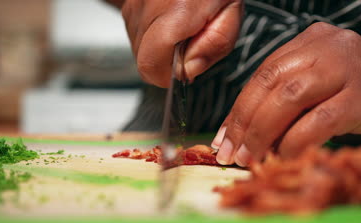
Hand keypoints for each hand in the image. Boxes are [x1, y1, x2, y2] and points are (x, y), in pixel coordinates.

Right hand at [107, 0, 242, 87]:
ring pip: (138, 49)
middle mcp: (147, 7)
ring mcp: (134, 4)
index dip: (167, 77)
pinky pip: (136, 34)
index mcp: (176, 12)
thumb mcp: (230, 15)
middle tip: (189, 46)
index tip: (185, 70)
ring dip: (160, 50)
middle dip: (167, 64)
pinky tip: (171, 23)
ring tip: (182, 30)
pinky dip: (153, 37)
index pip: (150, 64)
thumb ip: (212, 47)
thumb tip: (187, 72)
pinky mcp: (129, 3)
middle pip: (143, 61)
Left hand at [211, 22, 360, 165]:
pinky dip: (295, 142)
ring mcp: (350, 68)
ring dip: (263, 133)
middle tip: (231, 153)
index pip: (263, 73)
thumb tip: (241, 135)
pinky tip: (284, 157)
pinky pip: (319, 120)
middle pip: (271, 83)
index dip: (238, 108)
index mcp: (312, 41)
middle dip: (244, 122)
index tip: (223, 138)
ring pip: (290, 98)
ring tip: (250, 158)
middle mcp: (329, 46)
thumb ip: (285, 102)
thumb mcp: (321, 88)